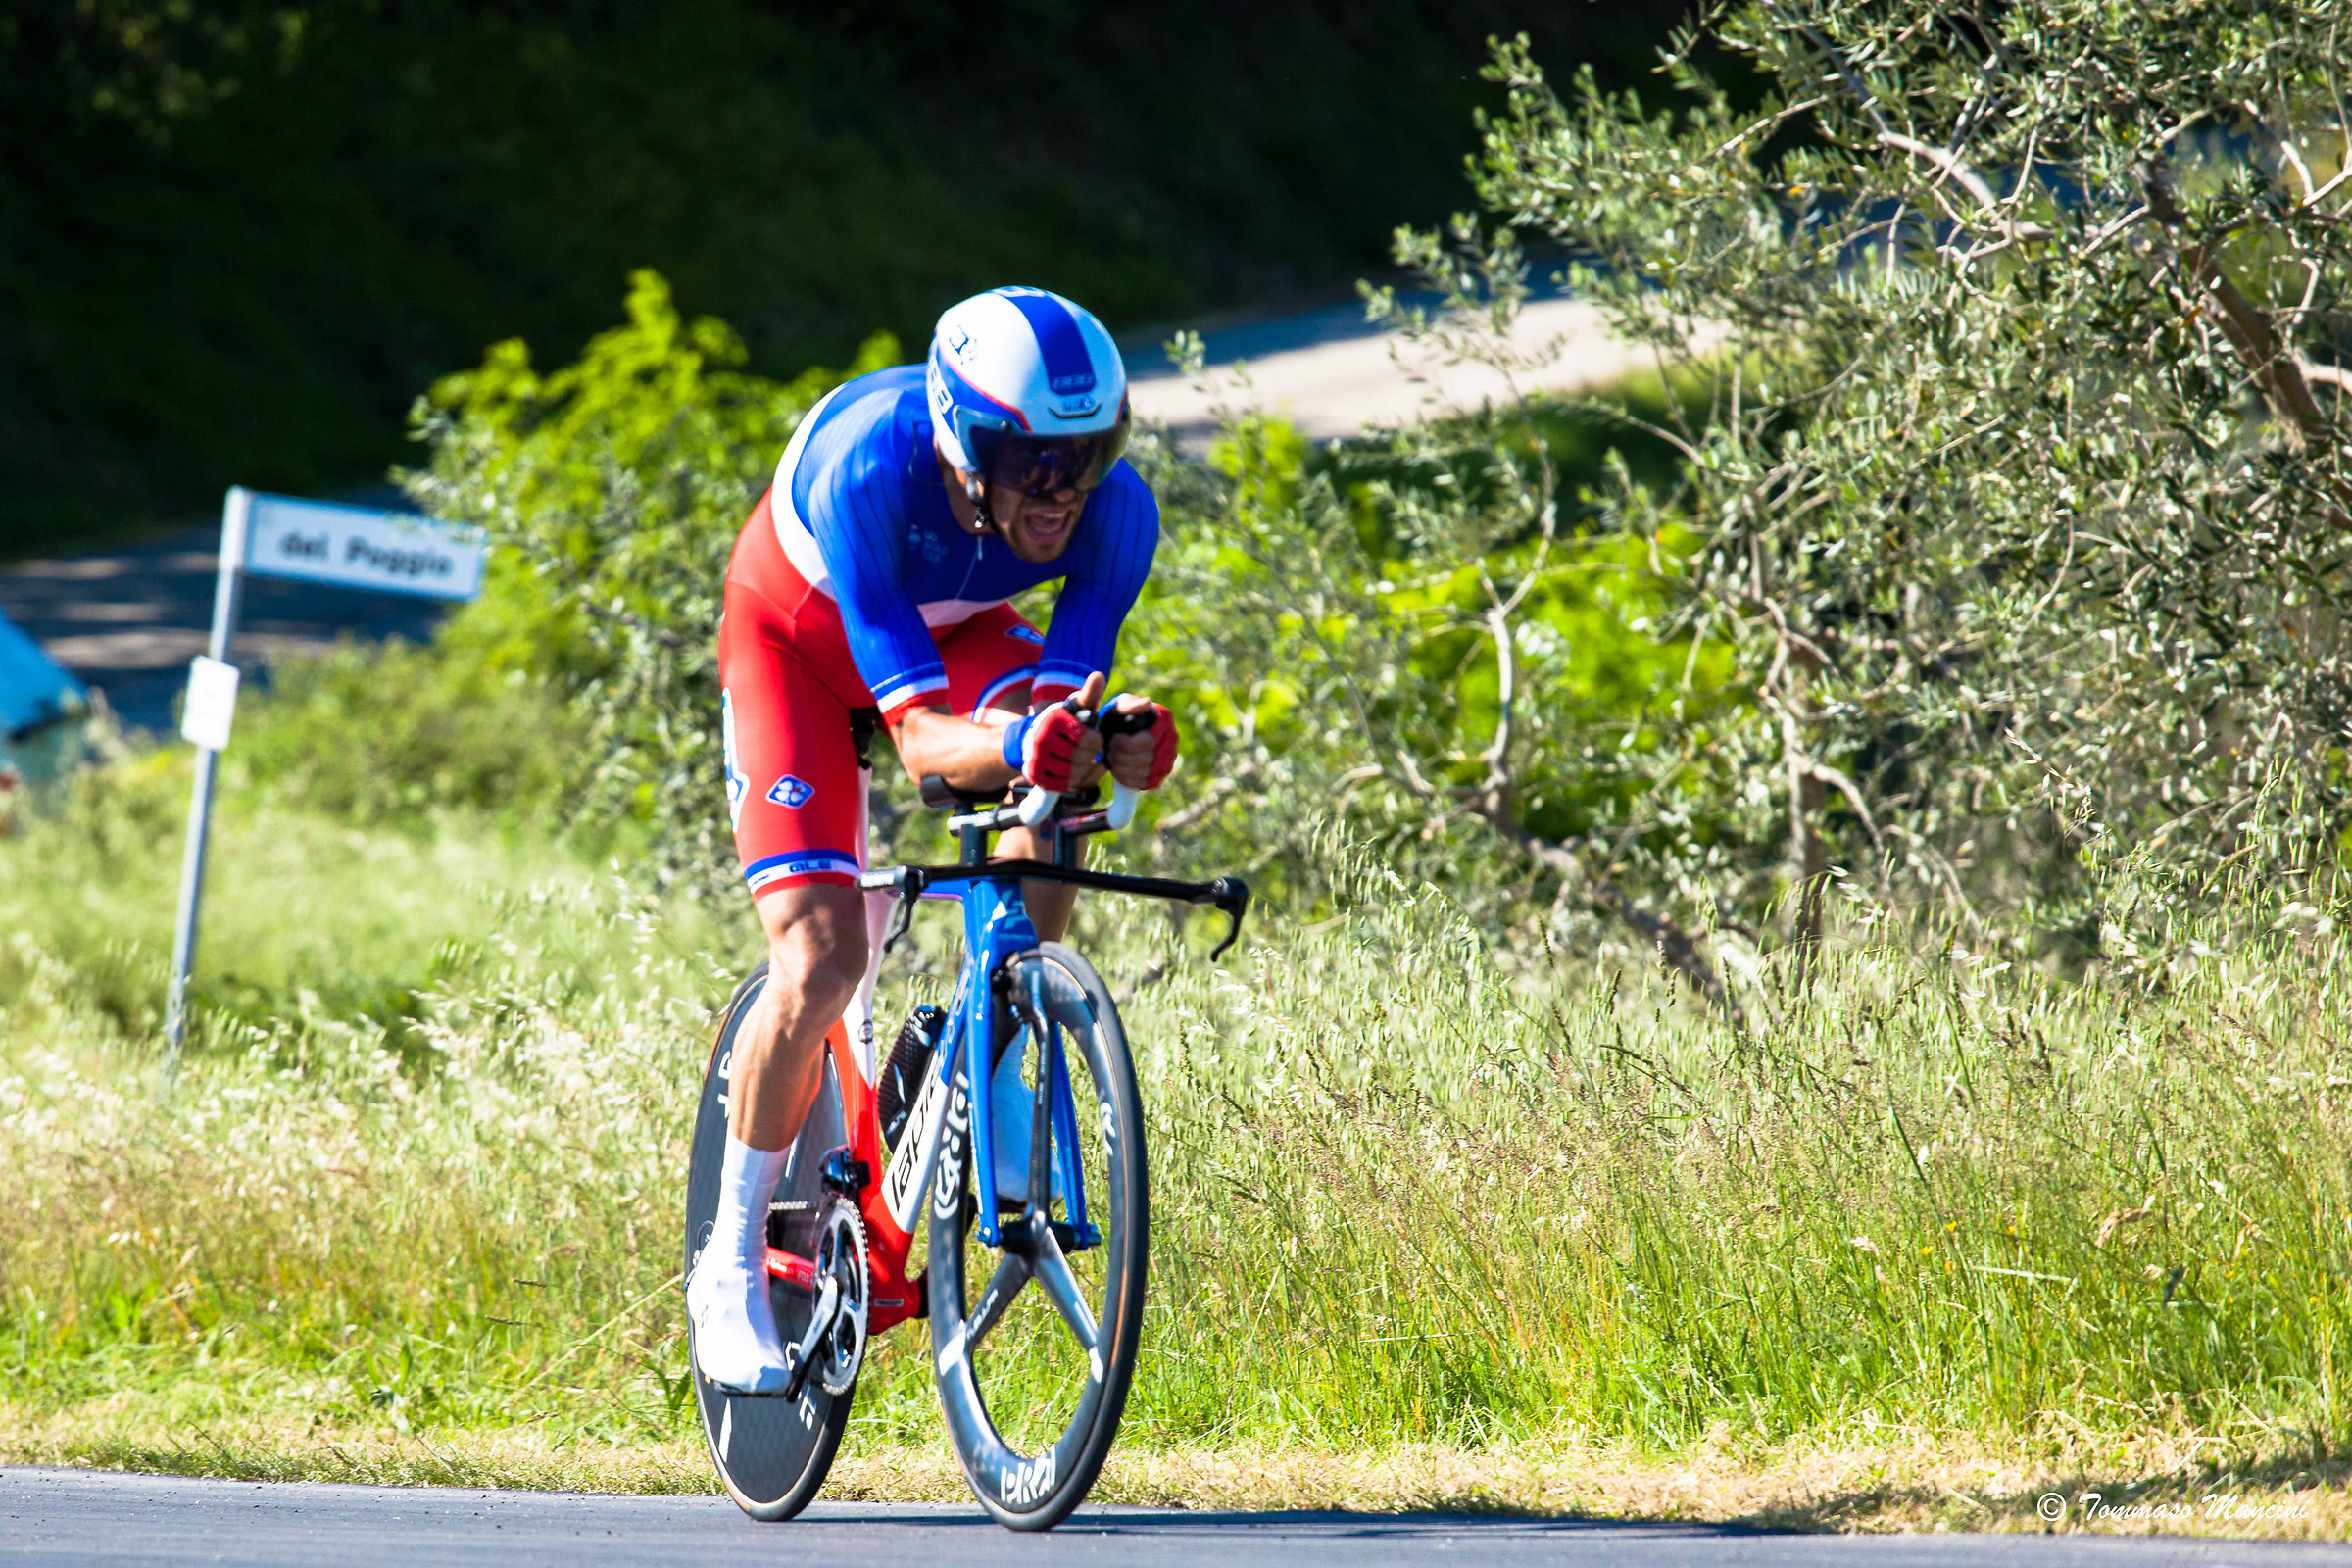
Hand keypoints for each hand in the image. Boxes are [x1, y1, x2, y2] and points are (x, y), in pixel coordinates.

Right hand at [1002, 673, 1106, 790]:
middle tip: (1087, 751)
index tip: (1093, 738)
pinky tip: (1071, 770)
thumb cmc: (1062, 723)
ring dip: (1082, 769)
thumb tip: (1098, 676)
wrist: (1031, 740)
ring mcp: (1036, 759)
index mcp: (1053, 720)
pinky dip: (1071, 780)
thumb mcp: (1075, 707)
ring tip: (1080, 760)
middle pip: (1081, 757)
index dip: (1096, 741)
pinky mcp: (1034, 775)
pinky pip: (1063, 785)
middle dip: (1089, 755)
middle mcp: (1041, 739)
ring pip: (1073, 773)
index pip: (1089, 738)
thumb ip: (1089, 694)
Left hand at [1104, 694, 1177, 789]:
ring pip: (1145, 773)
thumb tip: (1146, 703)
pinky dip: (1128, 779)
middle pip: (1147, 759)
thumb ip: (1129, 704)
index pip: (1149, 741)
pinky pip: (1145, 783)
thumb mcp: (1119, 706)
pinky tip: (1118, 770)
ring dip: (1122, 768)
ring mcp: (1169, 759)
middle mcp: (1172, 739)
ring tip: (1112, 758)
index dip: (1127, 744)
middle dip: (1122, 756)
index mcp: (1165, 720)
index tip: (1114, 739)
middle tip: (1110, 750)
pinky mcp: (1161, 774)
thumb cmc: (1119, 716)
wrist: (1118, 731)